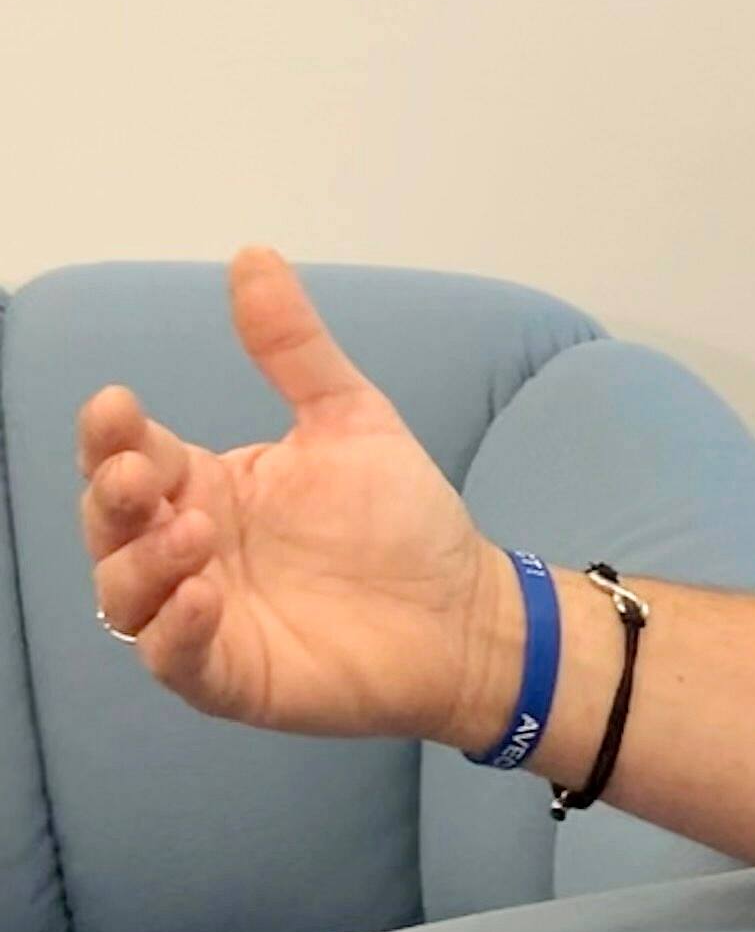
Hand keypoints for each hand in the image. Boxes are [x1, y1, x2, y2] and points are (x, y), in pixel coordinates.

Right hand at [77, 247, 518, 744]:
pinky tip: (204, 597)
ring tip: (196, 533)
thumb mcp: (348, 421)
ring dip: (142, 563)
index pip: (130, 454)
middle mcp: (190, 551)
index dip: (111, 434)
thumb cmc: (404, 521)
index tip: (119, 404)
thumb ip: (294, 349)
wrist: (468, 612)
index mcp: (206, 486)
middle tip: (144, 472)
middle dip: (112, 496)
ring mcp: (203, 618)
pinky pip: (173, 661)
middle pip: (110, 524)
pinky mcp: (229, 677)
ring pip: (124, 596)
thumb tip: (252, 255)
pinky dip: (175, 631)